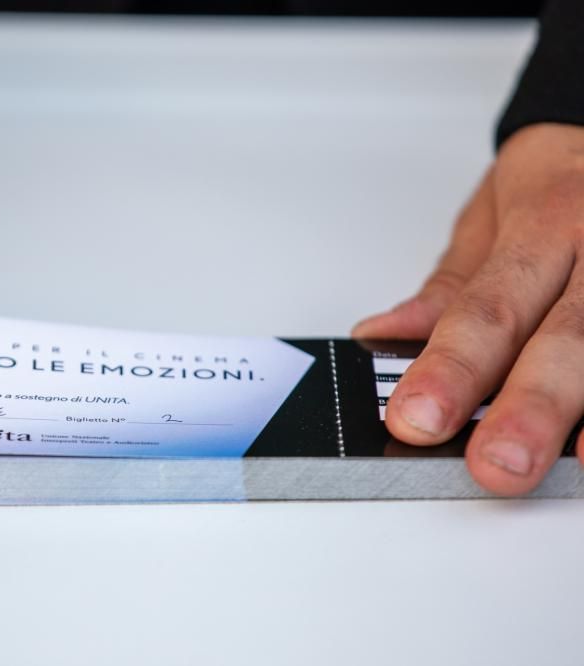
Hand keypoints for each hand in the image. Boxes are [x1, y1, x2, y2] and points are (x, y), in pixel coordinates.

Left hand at [354, 122, 583, 495]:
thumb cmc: (563, 177)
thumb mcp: (494, 211)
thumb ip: (451, 286)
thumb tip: (382, 339)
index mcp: (547, 219)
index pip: (489, 307)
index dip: (453, 368)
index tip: (415, 419)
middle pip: (570, 335)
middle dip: (532, 405)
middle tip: (497, 463)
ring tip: (576, 466)